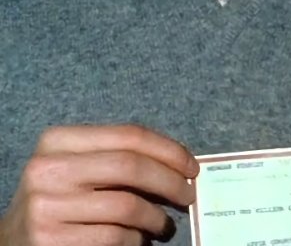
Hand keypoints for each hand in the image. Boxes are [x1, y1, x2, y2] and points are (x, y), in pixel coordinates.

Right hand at [0, 124, 197, 245]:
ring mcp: (45, 207)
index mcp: (56, 141)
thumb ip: (115, 158)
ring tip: (163, 224)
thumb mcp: (77, 168)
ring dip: (157, 218)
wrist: (12, 241)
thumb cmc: (58, 200)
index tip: (191, 167)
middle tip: (188, 195)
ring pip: (127, 206)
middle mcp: (47, 170)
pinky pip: (115, 237)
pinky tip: (138, 240)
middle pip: (131, 166)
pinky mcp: (50, 240)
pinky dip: (137, 240)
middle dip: (171, 181)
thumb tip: (178, 164)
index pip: (128, 136)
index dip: (169, 150)